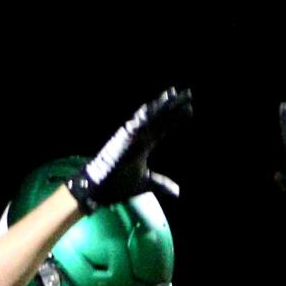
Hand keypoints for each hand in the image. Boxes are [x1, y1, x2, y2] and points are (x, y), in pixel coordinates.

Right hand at [68, 88, 191, 209]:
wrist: (96, 187)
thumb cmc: (118, 185)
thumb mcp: (145, 183)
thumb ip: (161, 184)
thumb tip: (178, 192)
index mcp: (144, 145)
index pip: (163, 128)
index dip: (175, 118)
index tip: (189, 107)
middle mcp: (140, 136)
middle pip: (160, 117)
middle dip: (173, 105)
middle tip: (188, 92)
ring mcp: (132, 135)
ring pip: (151, 116)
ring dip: (164, 104)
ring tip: (176, 93)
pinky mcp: (125, 136)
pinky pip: (140, 121)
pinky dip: (150, 112)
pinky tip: (160, 101)